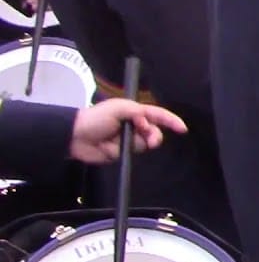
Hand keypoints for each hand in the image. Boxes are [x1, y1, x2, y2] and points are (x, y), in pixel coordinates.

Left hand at [69, 99, 187, 164]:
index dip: (171, 120)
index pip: (158, 115)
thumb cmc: (95, 118)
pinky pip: (132, 153)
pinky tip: (118, 148)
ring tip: (128, 142)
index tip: (182, 129)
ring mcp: (127, 139)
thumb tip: (148, 123)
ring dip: (140, 143)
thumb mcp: (118, 108)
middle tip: (151, 140)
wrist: (74, 137)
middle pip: (154, 131)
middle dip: (155, 135)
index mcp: (134, 112)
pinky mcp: (120, 152)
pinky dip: (128, 151)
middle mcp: (133, 125)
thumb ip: (137, 112)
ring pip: (144, 143)